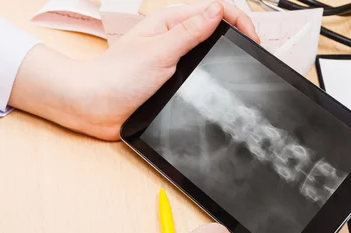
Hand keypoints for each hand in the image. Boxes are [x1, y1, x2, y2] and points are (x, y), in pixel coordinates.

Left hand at [9, 1, 258, 139]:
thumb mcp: (159, 51)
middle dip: (237, 34)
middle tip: (255, 50)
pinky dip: (214, 74)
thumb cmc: (117, 77)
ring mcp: (174, 59)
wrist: (94, 106)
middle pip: (216, 28)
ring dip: (226, 54)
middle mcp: (174, 38)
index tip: (253, 38)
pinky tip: (221, 81)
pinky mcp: (172, 80)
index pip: (215, 9)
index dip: (238, 20)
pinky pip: (199, 72)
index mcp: (170, 22)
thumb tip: (217, 11)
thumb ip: (189, 31)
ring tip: (244, 63)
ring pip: (209, 50)